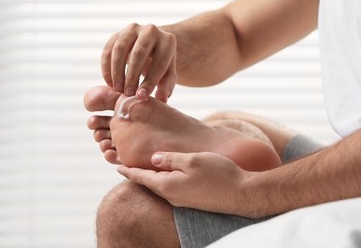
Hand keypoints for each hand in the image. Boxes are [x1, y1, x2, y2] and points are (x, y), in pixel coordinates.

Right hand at [102, 23, 176, 102]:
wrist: (151, 49)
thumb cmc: (161, 66)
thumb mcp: (167, 77)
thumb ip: (166, 87)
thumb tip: (161, 98)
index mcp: (168, 41)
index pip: (159, 62)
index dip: (150, 81)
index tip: (141, 97)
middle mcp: (151, 31)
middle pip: (139, 53)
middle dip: (132, 76)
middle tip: (128, 94)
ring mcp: (133, 29)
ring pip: (120, 49)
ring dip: (117, 71)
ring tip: (118, 89)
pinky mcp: (117, 34)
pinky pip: (108, 50)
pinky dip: (106, 67)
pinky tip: (110, 83)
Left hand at [117, 152, 251, 216]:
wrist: (242, 194)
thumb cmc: (219, 174)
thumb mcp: (192, 160)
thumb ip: (171, 159)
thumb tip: (153, 159)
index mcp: (168, 185)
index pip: (141, 177)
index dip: (129, 170)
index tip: (117, 165)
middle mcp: (172, 196)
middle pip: (149, 183)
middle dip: (137, 174)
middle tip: (127, 164)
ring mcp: (183, 200)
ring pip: (161, 186)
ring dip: (151, 177)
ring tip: (146, 168)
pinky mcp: (192, 200)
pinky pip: (172, 189)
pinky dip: (165, 180)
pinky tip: (169, 175)